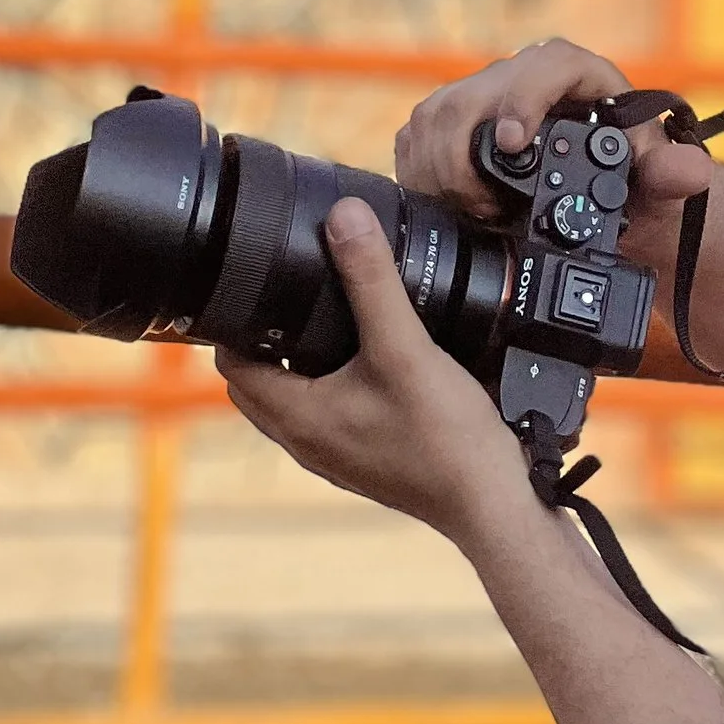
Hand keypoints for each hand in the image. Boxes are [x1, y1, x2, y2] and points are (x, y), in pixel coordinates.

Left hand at [215, 199, 532, 545]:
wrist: (492, 505)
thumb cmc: (447, 439)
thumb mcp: (406, 347)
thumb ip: (372, 280)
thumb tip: (344, 217)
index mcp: (298, 417)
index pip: (231, 364)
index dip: (233, 322)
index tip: (254, 285)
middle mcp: (306, 443)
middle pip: (256, 384)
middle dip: (263, 342)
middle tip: (288, 300)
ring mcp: (334, 459)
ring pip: (291, 404)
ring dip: (297, 368)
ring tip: (328, 327)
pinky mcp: (365, 465)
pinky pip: (327, 421)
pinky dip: (330, 391)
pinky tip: (371, 370)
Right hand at [393, 36, 711, 234]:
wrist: (607, 201)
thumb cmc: (636, 183)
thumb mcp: (659, 183)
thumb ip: (674, 176)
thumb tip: (690, 171)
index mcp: (577, 75)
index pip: (545, 67)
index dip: (521, 100)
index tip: (513, 142)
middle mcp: (524, 77)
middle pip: (473, 95)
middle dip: (466, 154)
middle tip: (484, 206)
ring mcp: (483, 97)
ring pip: (436, 114)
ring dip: (439, 167)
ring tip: (469, 209)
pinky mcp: (453, 121)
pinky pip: (418, 132)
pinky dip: (420, 168)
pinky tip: (440, 199)